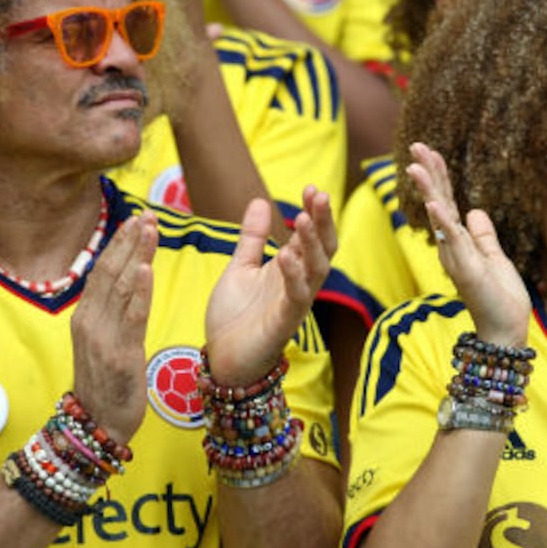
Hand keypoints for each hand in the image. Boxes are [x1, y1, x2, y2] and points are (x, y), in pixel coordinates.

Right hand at [70, 212, 156, 444]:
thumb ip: (110, 312)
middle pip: (110, 272)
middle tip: (147, 215)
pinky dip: (139, 292)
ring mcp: (103, 338)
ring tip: (150, 230)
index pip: (101, 270)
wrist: (97, 426)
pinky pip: (131, 318)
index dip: (118, 243)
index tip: (135, 218)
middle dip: (129, 241)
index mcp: (85, 316)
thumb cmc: (106, 383)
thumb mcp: (101, 342)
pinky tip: (147, 269)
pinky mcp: (120, 355)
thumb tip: (124, 281)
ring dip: (137, 255)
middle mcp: (89, 322)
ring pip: (121, 288)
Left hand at [205, 186, 335, 384]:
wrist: (223, 360)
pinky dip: (294, 275)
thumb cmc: (235, 317)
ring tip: (303, 218)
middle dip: (323, 222)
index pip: (311, 236)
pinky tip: (286, 254)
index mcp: (290, 270)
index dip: (314, 213)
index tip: (310, 188)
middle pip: (323, 249)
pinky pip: (296, 297)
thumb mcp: (240, 268)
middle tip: (319, 194)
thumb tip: (259, 200)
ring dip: (312, 244)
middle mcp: (298, 284)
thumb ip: (252, 238)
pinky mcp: (283, 323)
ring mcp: (293, 304)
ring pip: (316, 270)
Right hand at [406, 143, 528, 346]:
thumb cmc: (499, 298)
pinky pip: (452, 239)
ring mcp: (456, 257)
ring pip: (439, 216)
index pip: (446, 202)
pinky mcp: (465, 268)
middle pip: (438, 202)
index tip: (431, 151)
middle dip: (427, 173)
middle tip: (416, 145)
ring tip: (415, 165)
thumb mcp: (495, 258)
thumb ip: (484, 235)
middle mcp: (451, 247)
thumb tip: (476, 211)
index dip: (439, 177)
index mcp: (459, 242)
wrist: (503, 330)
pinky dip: (442, 221)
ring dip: (428, 190)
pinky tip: (435, 203)